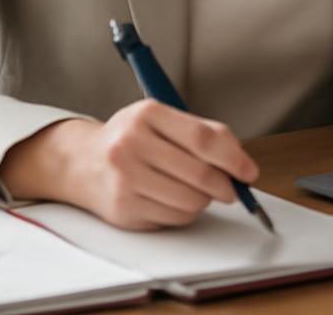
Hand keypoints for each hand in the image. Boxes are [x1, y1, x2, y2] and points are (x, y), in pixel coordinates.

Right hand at [0, 101, 259, 230]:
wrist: (83, 161)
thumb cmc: (132, 138)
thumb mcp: (163, 120)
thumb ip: (204, 132)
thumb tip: (240, 159)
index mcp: (147, 114)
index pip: (204, 138)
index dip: (234, 158)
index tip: (248, 171)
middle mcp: (132, 145)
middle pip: (200, 174)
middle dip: (225, 186)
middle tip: (231, 188)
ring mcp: (125, 179)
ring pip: (190, 201)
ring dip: (204, 200)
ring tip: (197, 190)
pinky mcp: (124, 208)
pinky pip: (174, 218)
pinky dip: (185, 213)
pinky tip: (174, 199)